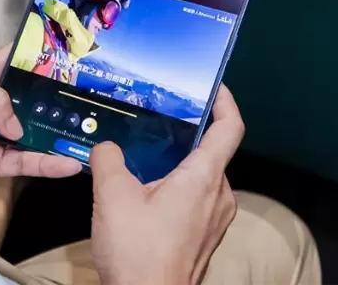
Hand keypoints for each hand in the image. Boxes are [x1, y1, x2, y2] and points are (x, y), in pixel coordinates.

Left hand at [0, 45, 81, 198]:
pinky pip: (24, 162)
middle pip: (33, 100)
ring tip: (88, 133)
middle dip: (60, 98)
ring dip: (59, 133)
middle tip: (92, 98)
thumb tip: (16, 127)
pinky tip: (68, 164)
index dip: (43, 59)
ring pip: (34, 132)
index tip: (74, 57)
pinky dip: (46, 164)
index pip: (18, 63)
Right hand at [90, 85, 243, 284]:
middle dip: (189, 132)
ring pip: (203, 175)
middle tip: (160, 118)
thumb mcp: (112, 197)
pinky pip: (198, 197)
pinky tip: (148, 188)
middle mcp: (219, 194)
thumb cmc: (137, 251)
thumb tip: (107, 146)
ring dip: (180, 161)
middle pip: (213, 151)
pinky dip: (179, 184)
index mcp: (203, 178)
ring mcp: (216, 217)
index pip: (230, 128)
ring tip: (147, 153)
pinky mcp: (206, 234)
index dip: (225, 101)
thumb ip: (108, 160)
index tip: (213, 87)